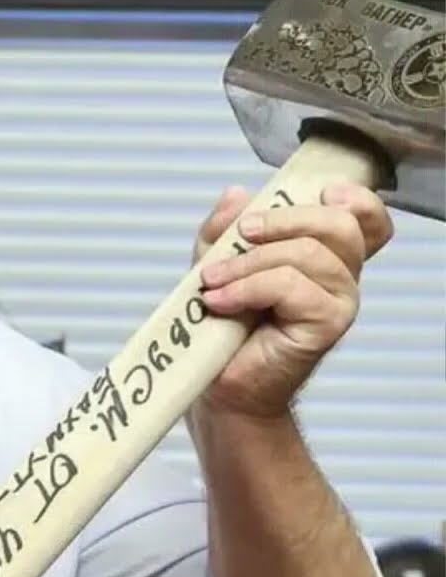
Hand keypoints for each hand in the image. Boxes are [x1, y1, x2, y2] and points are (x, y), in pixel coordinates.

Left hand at [189, 183, 393, 418]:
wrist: (219, 383)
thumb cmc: (223, 323)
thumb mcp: (216, 262)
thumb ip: (224, 229)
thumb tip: (237, 195)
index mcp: (324, 256)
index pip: (364, 220)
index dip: (354, 199)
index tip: (321, 193)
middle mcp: (341, 276)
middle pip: (339, 225)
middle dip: (283, 220)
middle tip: (241, 234)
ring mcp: (339, 301)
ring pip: (307, 253)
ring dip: (248, 262)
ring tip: (212, 282)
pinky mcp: (328, 324)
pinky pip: (291, 286)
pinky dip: (247, 288)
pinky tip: (219, 302)